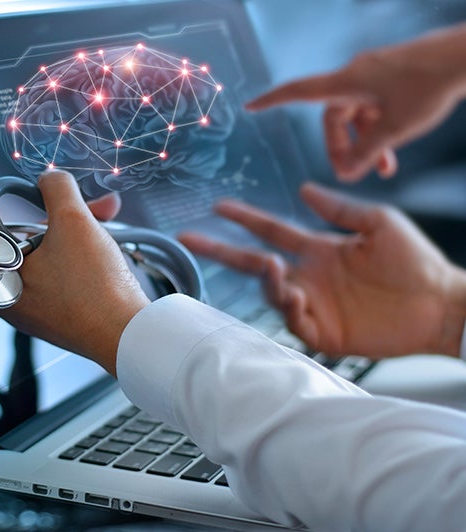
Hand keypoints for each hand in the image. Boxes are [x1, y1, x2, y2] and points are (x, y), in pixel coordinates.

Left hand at [0, 170, 149, 374]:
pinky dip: (73, 241)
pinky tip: (105, 224)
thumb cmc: (93, 286)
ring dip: (64, 217)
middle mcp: (1, 284)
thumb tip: (49, 182)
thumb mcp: (75, 223)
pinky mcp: (49, 301)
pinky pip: (51, 259)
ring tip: (102, 207)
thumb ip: (55, 188)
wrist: (127, 335)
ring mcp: (25, 295)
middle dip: (13, 196)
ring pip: (32, 240)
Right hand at [179, 183, 465, 358]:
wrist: (442, 304)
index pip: (272, 231)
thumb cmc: (416, 262)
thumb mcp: (379, 223)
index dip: (245, 219)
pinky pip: (294, 321)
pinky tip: (295, 294)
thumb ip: (340, 209)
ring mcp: (314, 305)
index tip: (219, 206)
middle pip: (254, 263)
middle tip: (190, 237)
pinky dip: (289, 308)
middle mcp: (309, 276)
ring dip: (267, 280)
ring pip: (272, 293)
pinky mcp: (325, 333)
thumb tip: (304, 189)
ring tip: (273, 266)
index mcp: (319, 250)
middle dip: (221, 250)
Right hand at [246, 27, 465, 181]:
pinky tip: (396, 150)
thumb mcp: (394, 129)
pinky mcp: (394, 76)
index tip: (251, 106)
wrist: (465, 56)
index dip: (272, 100)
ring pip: (358, 115)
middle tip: (354, 173)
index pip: (298, 91)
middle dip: (343, 147)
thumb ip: (367, 153)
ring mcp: (376, 74)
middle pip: (334, 117)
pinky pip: (376, 107)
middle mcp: (356, 75)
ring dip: (367, 143)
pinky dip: (380, 129)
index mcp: (347, 82)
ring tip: (386, 169)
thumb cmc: (428, 86)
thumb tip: (347, 173)